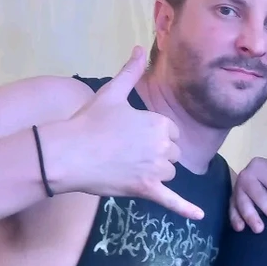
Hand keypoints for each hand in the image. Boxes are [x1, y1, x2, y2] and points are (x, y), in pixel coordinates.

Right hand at [45, 46, 203, 219]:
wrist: (66, 154)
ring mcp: (155, 169)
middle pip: (172, 154)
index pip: (170, 132)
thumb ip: (130, 72)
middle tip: (125, 151)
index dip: (154, 135)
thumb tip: (140, 48)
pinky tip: (199, 217)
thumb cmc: (88, 122)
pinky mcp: (145, 190)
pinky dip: (186, 209)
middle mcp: (162, 145)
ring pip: (168, 174)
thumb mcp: (112, 93)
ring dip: (155, 173)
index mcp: (159, 122)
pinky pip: (171, 201)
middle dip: (155, 154)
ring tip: (127, 166)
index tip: (132, 136)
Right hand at [230, 157, 266, 232]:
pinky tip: (240, 228)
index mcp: (261, 166)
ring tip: (259, 229)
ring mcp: (237, 188)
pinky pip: (231, 209)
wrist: (264, 173)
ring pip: (242, 202)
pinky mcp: (232, 199)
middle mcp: (246, 175)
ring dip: (250, 216)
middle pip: (256, 193)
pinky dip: (235, 218)